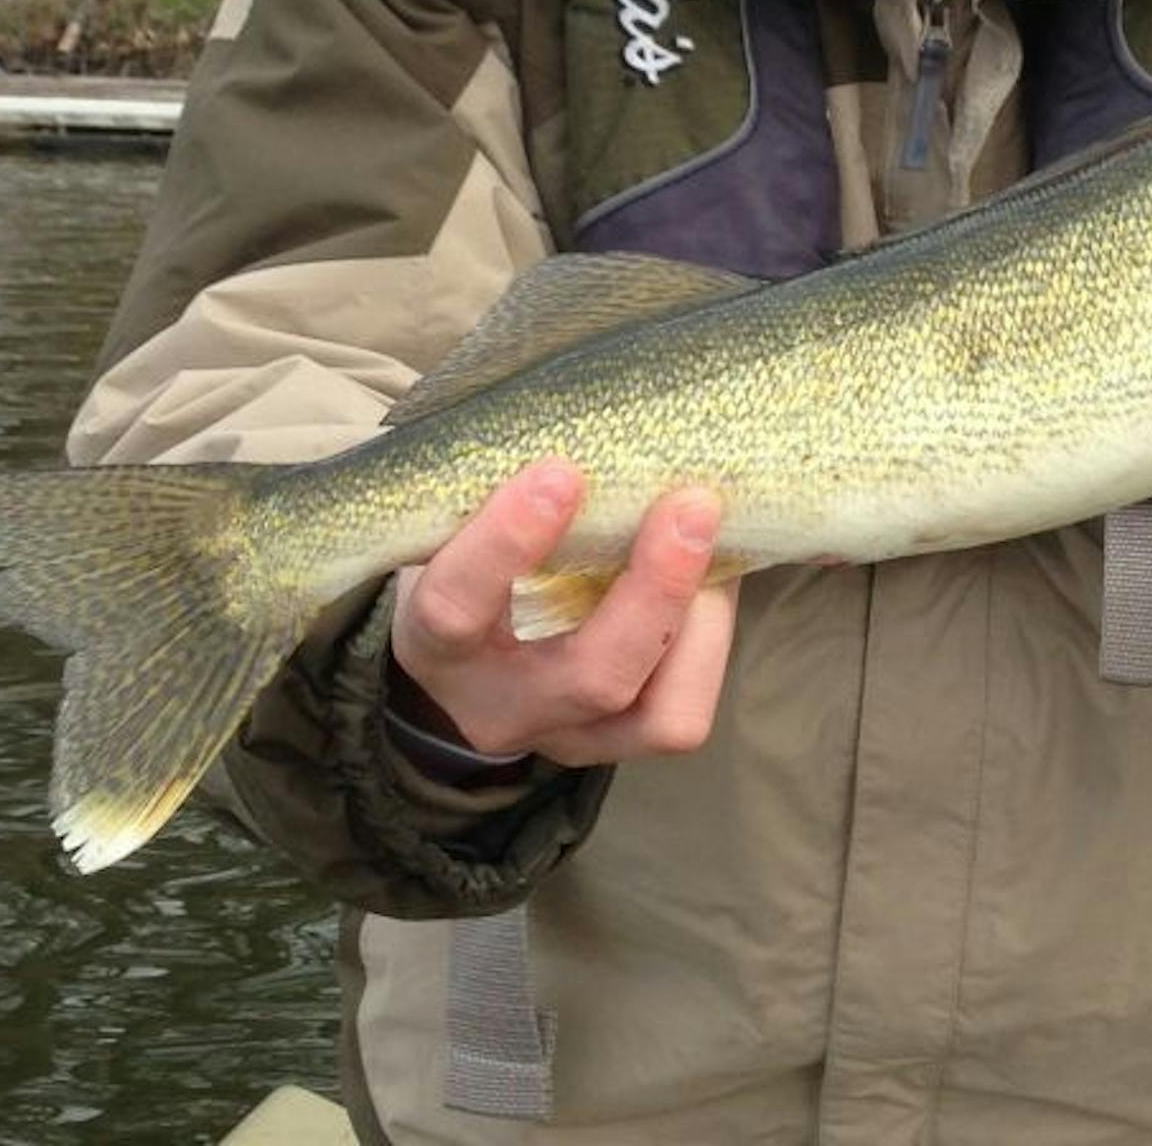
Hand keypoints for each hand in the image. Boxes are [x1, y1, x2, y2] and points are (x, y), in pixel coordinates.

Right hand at [389, 458, 736, 766]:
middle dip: (653, 589)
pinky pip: (682, 714)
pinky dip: (710, 640)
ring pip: (658, 715)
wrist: (458, 665)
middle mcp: (502, 708)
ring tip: (714, 539)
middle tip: (689, 503)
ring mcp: (569, 738)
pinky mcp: (619, 745)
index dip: (506, 543)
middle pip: (590, 676)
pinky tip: (714, 577)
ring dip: (701, 618)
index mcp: (437, 645)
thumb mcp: (454, 528)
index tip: (560, 474)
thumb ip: (495, 484)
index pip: (457, 606)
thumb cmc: (461, 562)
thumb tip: (585, 407)